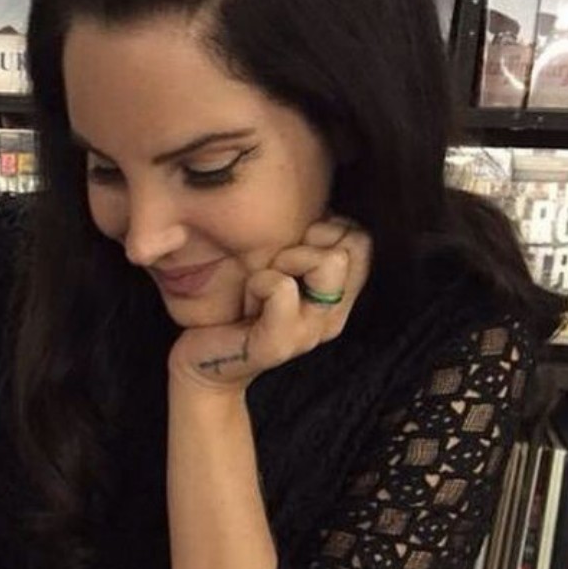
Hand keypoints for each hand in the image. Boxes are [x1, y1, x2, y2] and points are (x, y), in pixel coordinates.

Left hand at [168, 215, 372, 391]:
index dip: (327, 228)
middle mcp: (332, 317)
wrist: (204, 364)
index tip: (292, 248)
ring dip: (285, 260)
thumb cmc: (236, 307)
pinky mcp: (279, 344)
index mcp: (337, 299)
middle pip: (354, 245)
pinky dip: (259, 282)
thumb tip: (319, 205)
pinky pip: (282, 286)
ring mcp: (309, 333)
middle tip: (275, 267)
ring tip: (261, 286)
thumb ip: (305, 245)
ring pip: (328, 262)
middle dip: (309, 240)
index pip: (362, 240)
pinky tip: (247, 303)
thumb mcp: (278, 268)